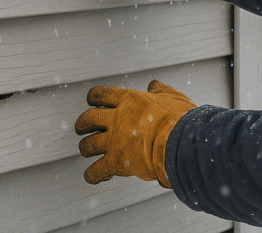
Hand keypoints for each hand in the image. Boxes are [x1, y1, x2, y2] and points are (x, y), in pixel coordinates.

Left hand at [74, 80, 196, 187]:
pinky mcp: (116, 162)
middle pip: (87, 119)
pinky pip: (96, 170)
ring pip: (88, 145)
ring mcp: (114, 141)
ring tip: (87, 151)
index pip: (100, 94)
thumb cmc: (180, 119)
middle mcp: (117, 118)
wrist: (180, 143)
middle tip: (82, 128)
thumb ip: (160, 90)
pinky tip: (94, 176)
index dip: (93, 97)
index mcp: (129, 100)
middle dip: (82, 124)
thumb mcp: (172, 96)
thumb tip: (153, 84)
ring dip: (85, 148)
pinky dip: (93, 175)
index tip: (92, 101)